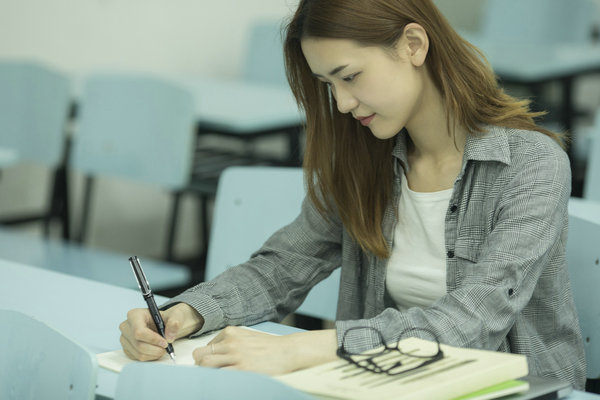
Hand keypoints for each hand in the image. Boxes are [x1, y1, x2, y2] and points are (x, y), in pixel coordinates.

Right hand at [119, 303, 203, 360]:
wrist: (162, 324)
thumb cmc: (165, 318)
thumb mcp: (175, 316)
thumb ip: (175, 323)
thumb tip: (170, 337)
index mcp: (134, 315)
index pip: (139, 332)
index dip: (153, 339)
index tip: (165, 342)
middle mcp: (126, 326)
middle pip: (139, 345)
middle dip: (155, 349)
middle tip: (166, 347)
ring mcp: (124, 339)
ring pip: (139, 353)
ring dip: (154, 354)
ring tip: (162, 348)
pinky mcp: (127, 349)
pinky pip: (138, 358)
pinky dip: (150, 357)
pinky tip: (156, 350)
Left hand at [192, 326, 337, 374]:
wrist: (288, 350)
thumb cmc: (269, 346)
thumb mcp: (248, 336)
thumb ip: (232, 341)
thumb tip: (216, 352)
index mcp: (231, 332)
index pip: (207, 346)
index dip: (206, 358)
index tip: (210, 364)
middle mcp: (230, 342)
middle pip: (201, 355)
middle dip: (200, 365)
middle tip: (206, 373)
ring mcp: (236, 356)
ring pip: (205, 364)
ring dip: (205, 373)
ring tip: (213, 378)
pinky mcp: (242, 369)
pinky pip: (220, 375)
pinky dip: (217, 379)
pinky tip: (223, 382)